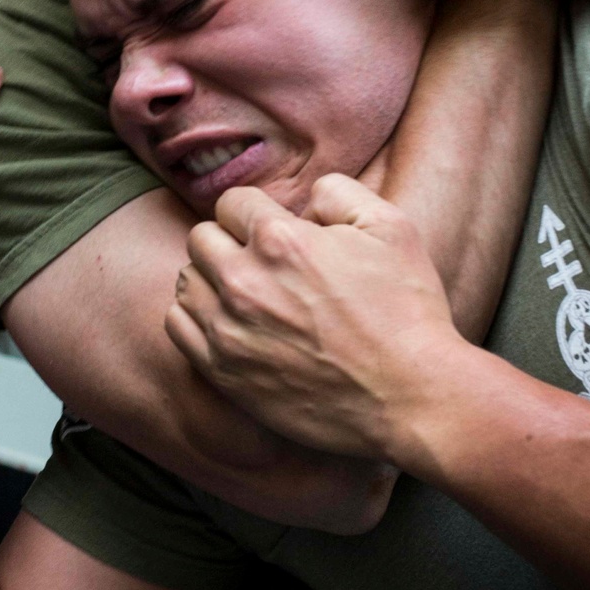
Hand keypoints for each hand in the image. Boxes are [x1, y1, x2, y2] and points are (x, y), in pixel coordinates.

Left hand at [165, 174, 459, 464]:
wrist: (411, 397)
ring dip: (210, 279)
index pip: (231, 203)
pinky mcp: (223, 371)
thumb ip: (339, 192)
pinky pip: (178, 326)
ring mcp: (228, 330)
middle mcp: (243, 281)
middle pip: (201, 238)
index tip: (277, 231)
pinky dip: (196, 317)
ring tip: (246, 292)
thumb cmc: (407, 311)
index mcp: (279, 240)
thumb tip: (306, 195)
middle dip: (229, 241)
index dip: (257, 212)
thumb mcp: (391, 227)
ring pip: (186, 280)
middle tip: (262, 262)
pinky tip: (228, 321)